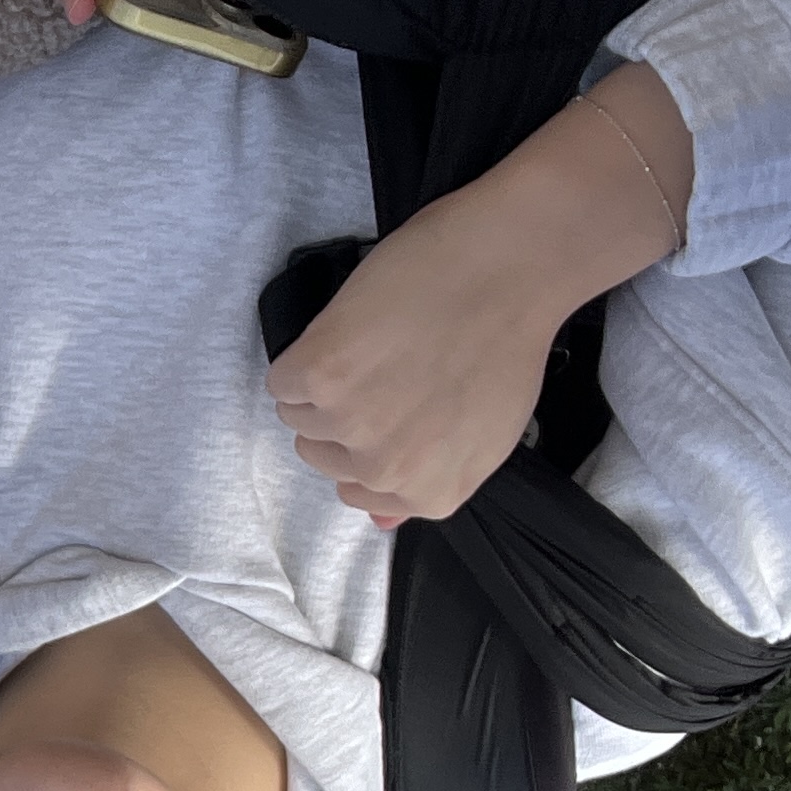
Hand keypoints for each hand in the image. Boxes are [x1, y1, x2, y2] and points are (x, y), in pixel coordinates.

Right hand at [265, 73, 699, 525]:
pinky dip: (305, 353)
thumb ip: (430, 478)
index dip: (370, 439)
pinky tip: (351, 331)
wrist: (508, 268)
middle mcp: (385, 472)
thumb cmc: (506, 340)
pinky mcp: (320, 376)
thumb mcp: (485, 435)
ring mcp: (349, 426)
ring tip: (374, 345)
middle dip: (343, 413)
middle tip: (389, 368)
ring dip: (322, 380)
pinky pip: (281, 380)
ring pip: (297, 416)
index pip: (354, 490)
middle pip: (320, 455)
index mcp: (429, 494)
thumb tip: (381, 522)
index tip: (395, 404)